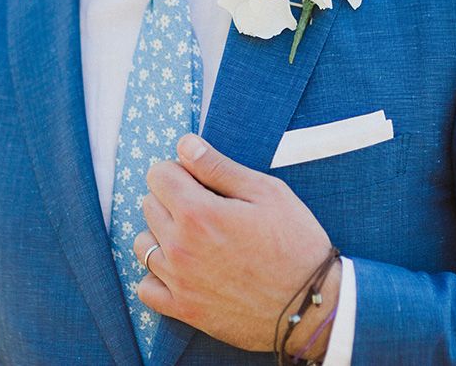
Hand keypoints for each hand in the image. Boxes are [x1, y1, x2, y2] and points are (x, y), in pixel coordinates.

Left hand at [132, 134, 339, 353]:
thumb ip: (218, 166)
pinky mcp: (184, 310)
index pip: (158, 174)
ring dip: (162, 234)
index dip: (180, 170)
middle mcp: (179, 247)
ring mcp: (178, 282)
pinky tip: (183, 269)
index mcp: (198, 213)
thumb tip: (185, 144)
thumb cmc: (295, 243)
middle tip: (206, 207)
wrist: (313, 305)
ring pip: (143, 244)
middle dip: (172, 198)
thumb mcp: (266, 192)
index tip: (201, 180)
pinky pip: (145, 287)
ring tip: (194, 237)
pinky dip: (157, 275)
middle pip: (149, 204)